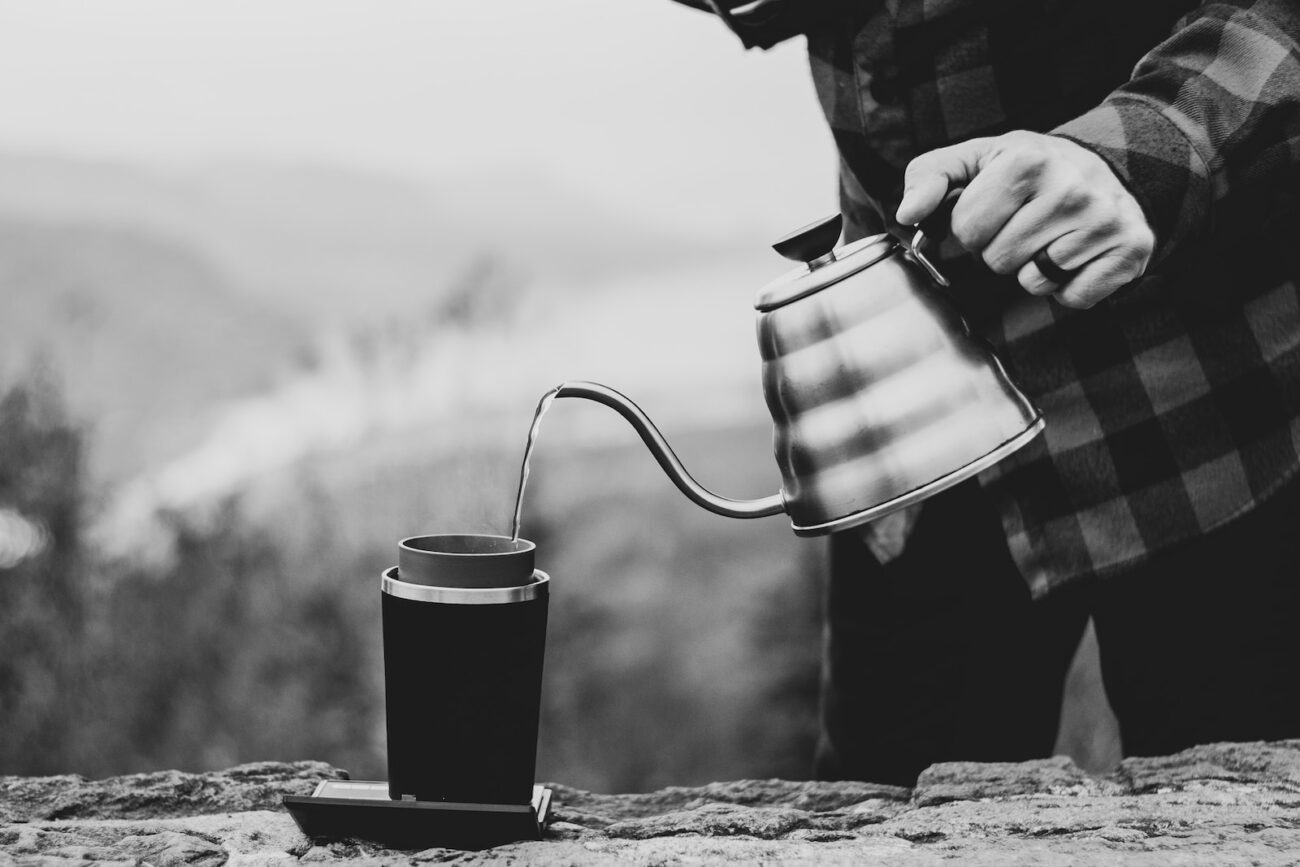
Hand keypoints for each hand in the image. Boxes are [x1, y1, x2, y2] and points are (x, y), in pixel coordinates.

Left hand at [896, 131, 1154, 308]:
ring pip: (1033, 281)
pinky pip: (1072, 297)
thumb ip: (930, 176)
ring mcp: (1104, 221)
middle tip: (1025, 223)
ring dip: (1033, 268)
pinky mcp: (1129, 252)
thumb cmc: (1030, 169)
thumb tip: (908, 213)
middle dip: (1002, 248)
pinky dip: (1067, 286)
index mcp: (1027, 160)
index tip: (994, 208)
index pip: (966, 229)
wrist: (1107, 167)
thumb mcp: (976, 158)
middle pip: (998, 259)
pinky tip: (1075, 255)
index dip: (972, 225)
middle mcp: (1072, 188)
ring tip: (1050, 236)